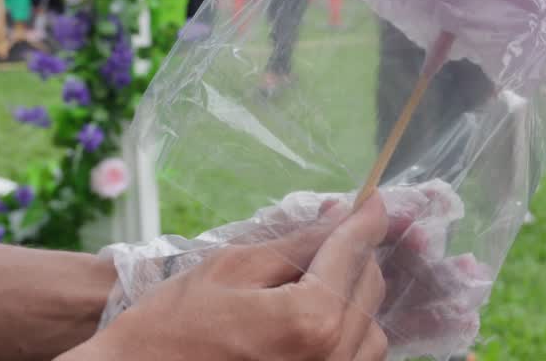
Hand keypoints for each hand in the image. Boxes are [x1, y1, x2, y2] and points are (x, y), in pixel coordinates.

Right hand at [99, 181, 492, 359]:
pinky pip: (355, 360)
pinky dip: (345, 334)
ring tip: (312, 283)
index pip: (353, 254)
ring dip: (352, 299)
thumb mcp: (232, 268)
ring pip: (371, 330)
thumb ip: (296, 243)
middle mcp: (333, 359)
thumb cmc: (170, 328)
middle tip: (329, 237)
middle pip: (370, 290)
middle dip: (355, 257)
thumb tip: (341, 215)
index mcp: (311, 320)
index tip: (375, 200)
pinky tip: (310, 320)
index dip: (366, 220)